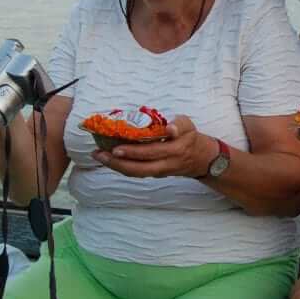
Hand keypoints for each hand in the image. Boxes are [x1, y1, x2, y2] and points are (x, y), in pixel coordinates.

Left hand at [91, 115, 209, 178]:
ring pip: (136, 173)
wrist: (201, 159)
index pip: (152, 152)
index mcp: (175, 150)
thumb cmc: (190, 138)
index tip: (117, 148)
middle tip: (99, 154)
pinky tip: (108, 159)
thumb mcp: (189, 126)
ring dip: (116, 167)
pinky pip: (136, 173)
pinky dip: (121, 167)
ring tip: (98, 156)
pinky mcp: (155, 174)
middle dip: (117, 163)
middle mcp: (166, 164)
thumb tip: (169, 129)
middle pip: (139, 168)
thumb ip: (179, 125)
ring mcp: (160, 171)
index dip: (134, 152)